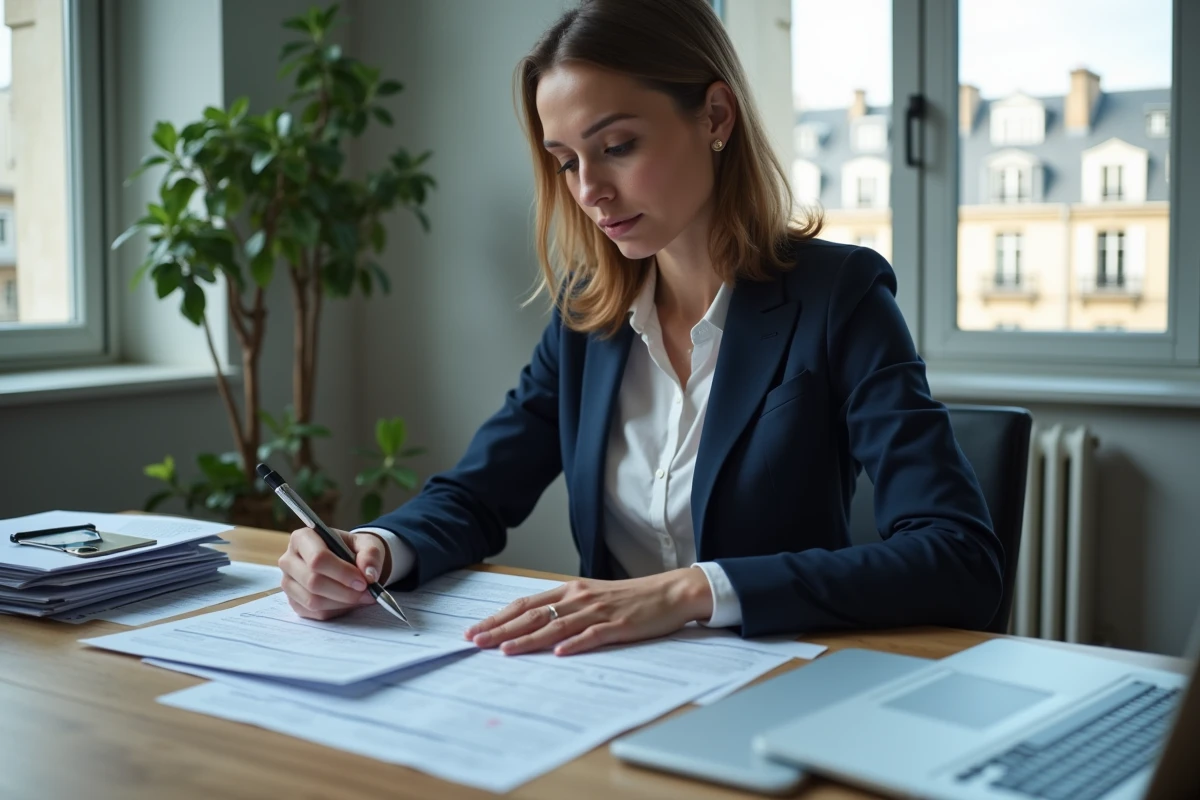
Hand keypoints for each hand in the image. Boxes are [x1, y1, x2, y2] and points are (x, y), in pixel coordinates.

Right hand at [278, 527, 390, 620]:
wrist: (347, 560)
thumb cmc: (353, 549)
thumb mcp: (366, 543)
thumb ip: (370, 555)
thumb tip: (369, 575)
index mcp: (302, 538)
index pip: (317, 558)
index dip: (342, 573)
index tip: (363, 581)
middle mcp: (289, 560)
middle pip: (313, 582)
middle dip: (345, 591)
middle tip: (368, 593)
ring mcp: (288, 583)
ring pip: (313, 601)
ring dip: (342, 603)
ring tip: (362, 597)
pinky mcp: (294, 602)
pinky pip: (315, 613)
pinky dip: (337, 610)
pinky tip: (349, 602)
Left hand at [464, 568, 713, 655]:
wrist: (669, 592)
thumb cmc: (630, 598)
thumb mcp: (592, 598)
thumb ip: (564, 609)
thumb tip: (532, 625)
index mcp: (569, 590)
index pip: (525, 603)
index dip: (498, 617)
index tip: (474, 630)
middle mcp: (579, 597)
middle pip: (533, 614)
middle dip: (501, 629)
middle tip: (475, 642)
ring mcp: (598, 611)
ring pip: (556, 625)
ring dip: (528, 638)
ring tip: (505, 650)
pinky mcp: (618, 625)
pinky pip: (593, 635)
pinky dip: (575, 643)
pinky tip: (559, 652)